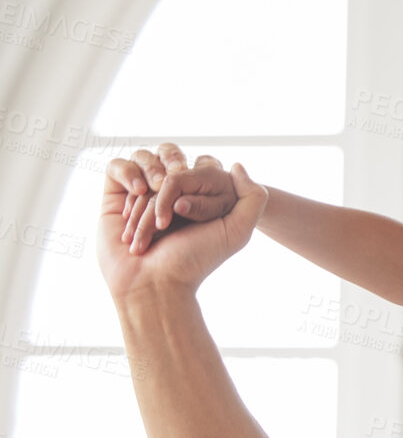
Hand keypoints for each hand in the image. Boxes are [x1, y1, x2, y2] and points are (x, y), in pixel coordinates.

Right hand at [98, 161, 265, 301]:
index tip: (189, 207)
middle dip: (170, 178)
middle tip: (169, 205)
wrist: (154, 282)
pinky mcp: (115, 197)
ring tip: (154, 218)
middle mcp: (170, 192)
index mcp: (199, 196)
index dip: (195, 174)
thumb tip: (236, 164)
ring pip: (145, 162)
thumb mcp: (237, 232)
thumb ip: (253, 198)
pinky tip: (135, 195)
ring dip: (150, 188)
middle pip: (169, 155)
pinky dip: (127, 175)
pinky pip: (117, 166)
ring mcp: (141, 193)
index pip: (198, 162)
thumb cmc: (195, 260)